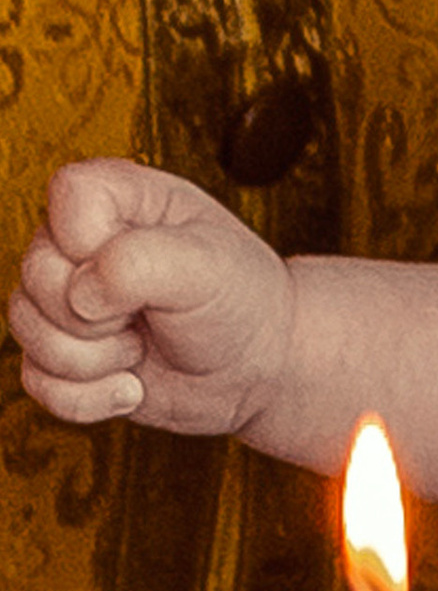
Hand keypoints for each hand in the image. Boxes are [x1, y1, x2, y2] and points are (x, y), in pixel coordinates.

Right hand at [9, 159, 292, 433]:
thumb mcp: (209, 266)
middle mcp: (81, 244)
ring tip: (144, 348)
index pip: (70, 192)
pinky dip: (88, 397)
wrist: (257, 369)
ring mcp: (66, 299)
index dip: (98, 241)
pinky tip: (131, 386)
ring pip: (27, 330)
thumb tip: (82, 294)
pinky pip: (37, 381)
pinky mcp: (62, 352)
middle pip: (37, 273)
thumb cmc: (241, 302)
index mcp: (120, 199)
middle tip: (151, 316)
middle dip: (97, 314)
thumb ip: (142, 260)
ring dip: (95, 360)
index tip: (150, 265)